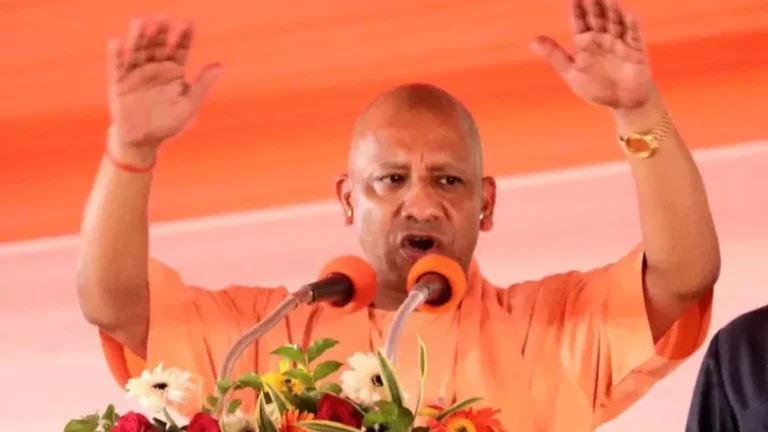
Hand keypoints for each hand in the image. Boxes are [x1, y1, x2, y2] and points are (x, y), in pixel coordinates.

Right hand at [107, 18, 220, 157]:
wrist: (144, 140)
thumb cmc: (167, 123)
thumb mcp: (189, 104)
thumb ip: (202, 84)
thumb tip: (221, 65)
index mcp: (172, 73)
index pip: (179, 50)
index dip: (184, 37)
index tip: (190, 23)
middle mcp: (154, 69)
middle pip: (158, 46)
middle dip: (161, 33)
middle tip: (164, 17)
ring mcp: (136, 75)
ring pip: (137, 51)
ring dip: (138, 37)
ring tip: (140, 21)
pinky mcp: (119, 84)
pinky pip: (117, 68)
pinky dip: (116, 55)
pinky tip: (117, 42)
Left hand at [530, 0, 654, 110]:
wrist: (622, 103)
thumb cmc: (596, 87)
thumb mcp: (571, 72)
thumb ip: (554, 55)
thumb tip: (532, 40)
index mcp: (585, 42)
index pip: (579, 21)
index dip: (576, 8)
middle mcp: (602, 38)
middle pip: (597, 17)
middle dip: (594, 3)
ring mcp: (619, 42)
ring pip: (615, 22)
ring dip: (612, 10)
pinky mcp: (635, 50)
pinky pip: (633, 35)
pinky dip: (631, 25)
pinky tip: (627, 14)